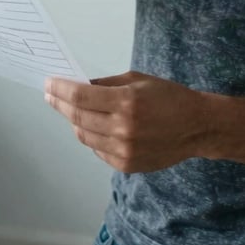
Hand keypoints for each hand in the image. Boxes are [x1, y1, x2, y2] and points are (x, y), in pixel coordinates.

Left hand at [45, 71, 210, 172]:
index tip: (49, 84)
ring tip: (71, 109)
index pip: (81, 97)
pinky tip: (94, 125)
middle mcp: (122, 129)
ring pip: (84, 135)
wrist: (196, 126)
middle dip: (60, 104)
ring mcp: (123, 150)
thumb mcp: (138, 79)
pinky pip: (97, 149)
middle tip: (50, 95)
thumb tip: (79, 85)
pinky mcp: (126, 165)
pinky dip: (91, 136)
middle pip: (78, 117)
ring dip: (74, 121)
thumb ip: (107, 84)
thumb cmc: (169, 97)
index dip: (60, 90)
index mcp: (126, 102)